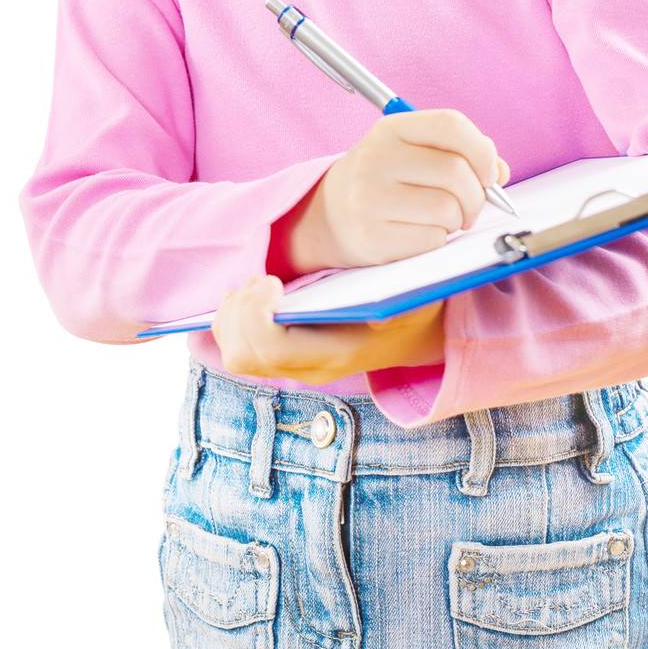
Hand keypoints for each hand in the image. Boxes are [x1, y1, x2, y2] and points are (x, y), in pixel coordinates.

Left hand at [211, 274, 445, 384]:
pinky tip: (256, 295)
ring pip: (235, 354)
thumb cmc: (410, 306)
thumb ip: (396, 308)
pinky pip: (239, 348)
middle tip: (262, 280)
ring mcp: (295, 367)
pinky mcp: (285, 359)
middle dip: (238, 313)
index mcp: (335, 354)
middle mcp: (310, 369)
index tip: (272, 281)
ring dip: (233, 315)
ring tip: (257, 285)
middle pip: (242, 355)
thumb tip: (379, 316)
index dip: (256, 315)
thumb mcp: (413, 302)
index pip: (271, 349)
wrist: (414, 332)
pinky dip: (234, 319)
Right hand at [302, 108, 509, 270]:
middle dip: (477, 196)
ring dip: (457, 220)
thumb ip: (460, 153)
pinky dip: (438, 239)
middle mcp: (377, 158)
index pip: (451, 124)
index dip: (482, 150)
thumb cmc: (386, 181)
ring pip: (448, 209)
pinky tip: (420, 232)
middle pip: (457, 172)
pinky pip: (433, 239)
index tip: (488, 172)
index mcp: (392, 129)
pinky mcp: (371, 235)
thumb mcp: (414, 153)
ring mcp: (370, 198)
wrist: (329, 215)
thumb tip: (499, 172)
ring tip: (441, 219)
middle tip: (468, 206)